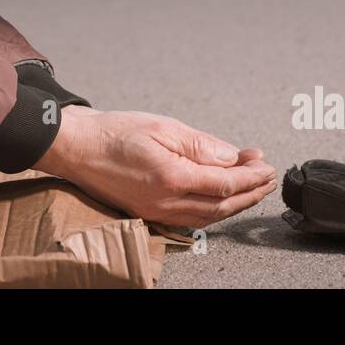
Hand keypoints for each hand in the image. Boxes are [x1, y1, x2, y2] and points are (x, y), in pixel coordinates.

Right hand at [34, 105, 275, 227]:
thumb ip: (201, 144)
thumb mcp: (163, 127)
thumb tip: (232, 157)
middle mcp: (166, 202)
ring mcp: (158, 211)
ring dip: (235, 202)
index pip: (226, 183)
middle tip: (267, 176)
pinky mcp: (150, 212)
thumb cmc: (113, 132)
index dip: (251, 176)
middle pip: (222, 204)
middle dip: (250, 191)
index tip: (266, 165)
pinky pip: (192, 218)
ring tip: (252, 186)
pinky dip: (214, 208)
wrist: (77, 147)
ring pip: (209, 215)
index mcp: (172, 178)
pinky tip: (222, 197)